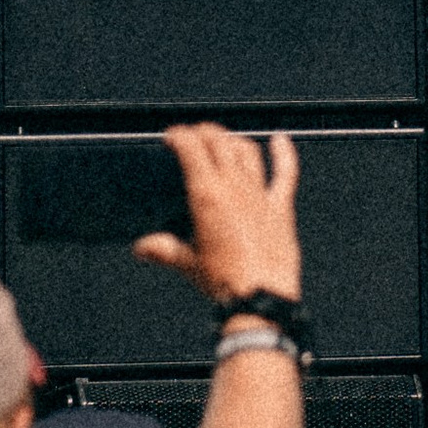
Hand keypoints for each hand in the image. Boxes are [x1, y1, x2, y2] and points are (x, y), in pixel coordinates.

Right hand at [134, 125, 302, 311]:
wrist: (260, 295)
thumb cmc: (225, 281)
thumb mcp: (186, 263)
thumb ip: (162, 249)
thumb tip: (143, 247)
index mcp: (207, 196)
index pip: (191, 148)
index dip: (180, 135)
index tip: (172, 135)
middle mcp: (235, 187)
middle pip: (219, 141)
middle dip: (204, 131)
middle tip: (193, 134)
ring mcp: (260, 194)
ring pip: (247, 151)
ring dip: (233, 139)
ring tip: (223, 139)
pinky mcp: (280, 206)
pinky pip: (285, 172)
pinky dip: (284, 153)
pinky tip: (281, 140)